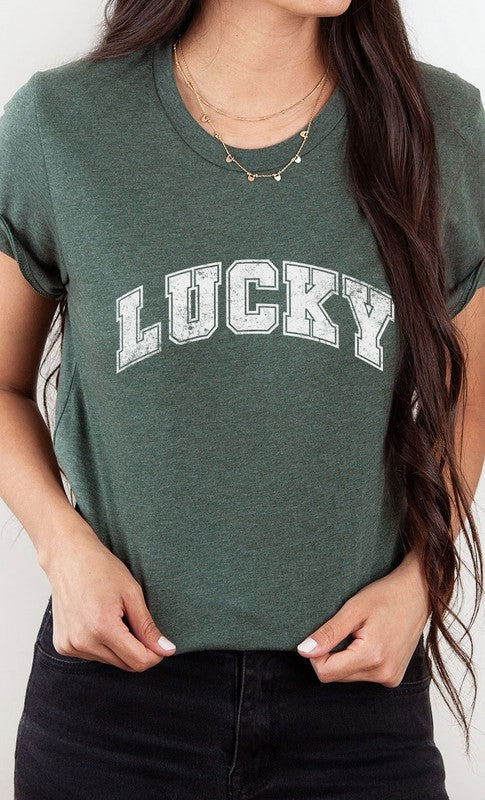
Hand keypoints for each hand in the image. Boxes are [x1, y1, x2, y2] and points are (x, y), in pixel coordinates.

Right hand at [39, 519, 176, 671]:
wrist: (68, 558)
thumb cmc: (102, 569)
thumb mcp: (132, 594)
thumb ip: (148, 627)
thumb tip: (166, 651)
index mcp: (102, 628)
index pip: (138, 661)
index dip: (155, 655)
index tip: (161, 644)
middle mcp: (83, 641)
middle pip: (125, 665)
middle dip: (138, 650)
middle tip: (136, 622)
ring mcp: (70, 645)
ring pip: (110, 662)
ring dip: (119, 647)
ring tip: (114, 617)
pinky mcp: (62, 645)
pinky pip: (93, 655)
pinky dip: (102, 644)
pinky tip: (98, 621)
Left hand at [296, 550, 430, 686]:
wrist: (418, 593)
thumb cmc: (386, 595)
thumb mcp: (352, 609)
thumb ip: (328, 633)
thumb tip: (303, 652)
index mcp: (371, 658)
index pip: (325, 673)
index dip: (316, 655)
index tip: (325, 634)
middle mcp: (383, 674)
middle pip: (336, 675)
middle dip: (333, 655)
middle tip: (347, 629)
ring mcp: (391, 678)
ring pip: (349, 676)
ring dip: (346, 657)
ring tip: (362, 633)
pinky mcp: (394, 677)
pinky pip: (364, 674)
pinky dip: (359, 660)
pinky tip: (372, 640)